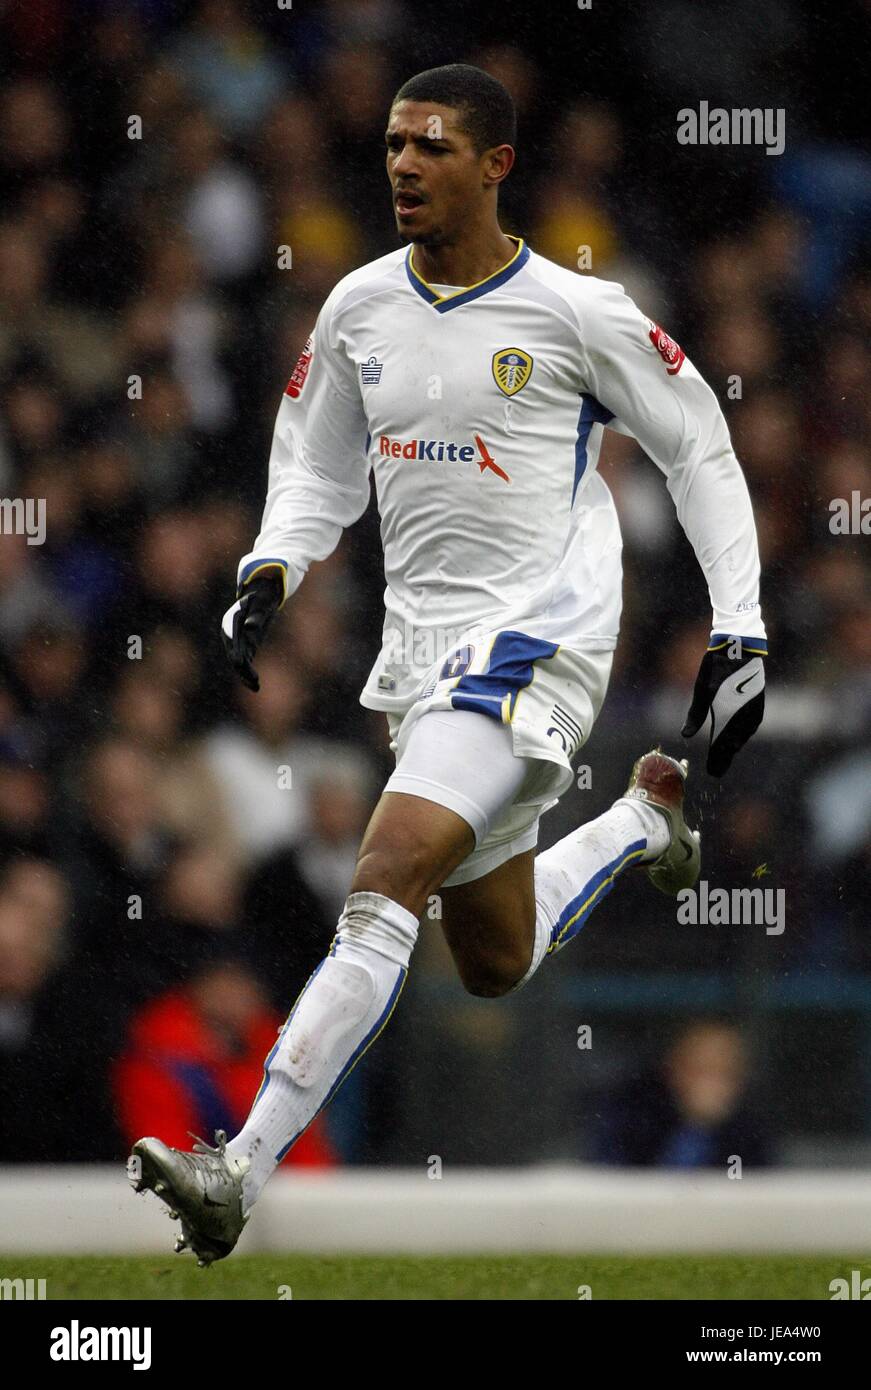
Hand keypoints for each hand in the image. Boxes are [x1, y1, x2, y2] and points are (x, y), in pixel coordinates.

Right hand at [221, 570, 283, 691]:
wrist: (261, 596)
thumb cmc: (262, 596)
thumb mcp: (262, 602)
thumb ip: (257, 615)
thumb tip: (251, 627)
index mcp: (231, 619)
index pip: (231, 636)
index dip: (234, 649)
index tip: (238, 662)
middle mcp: (231, 632)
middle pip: (233, 651)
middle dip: (241, 666)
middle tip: (252, 679)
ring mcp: (237, 641)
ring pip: (238, 660)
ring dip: (245, 673)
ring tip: (255, 686)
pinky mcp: (245, 647)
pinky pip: (245, 662)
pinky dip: (249, 673)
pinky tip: (255, 686)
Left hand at [681, 636, 765, 776]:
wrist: (739, 647)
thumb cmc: (716, 668)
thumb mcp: (702, 691)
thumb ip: (695, 715)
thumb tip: (685, 735)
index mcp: (729, 717)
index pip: (722, 747)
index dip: (717, 761)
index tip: (713, 774)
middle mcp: (744, 717)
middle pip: (733, 744)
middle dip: (724, 757)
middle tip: (717, 771)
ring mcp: (753, 710)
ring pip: (743, 735)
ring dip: (734, 746)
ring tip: (725, 757)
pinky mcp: (757, 703)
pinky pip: (751, 725)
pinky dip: (743, 734)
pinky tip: (739, 737)